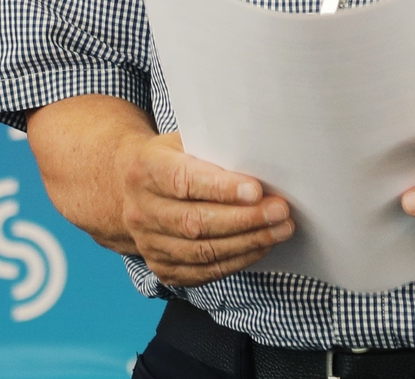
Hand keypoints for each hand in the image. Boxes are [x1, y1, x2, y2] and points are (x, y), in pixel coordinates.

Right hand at [115, 130, 293, 285]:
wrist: (135, 187)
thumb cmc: (173, 159)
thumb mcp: (185, 141)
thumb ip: (213, 149)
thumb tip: (258, 159)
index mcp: (146, 170)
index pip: (182, 181)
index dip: (220, 188)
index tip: (256, 190)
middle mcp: (142, 209)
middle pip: (195, 222)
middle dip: (244, 219)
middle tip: (279, 211)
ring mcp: (149, 242)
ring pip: (201, 251)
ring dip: (247, 243)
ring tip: (280, 230)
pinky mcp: (162, 267)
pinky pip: (202, 272)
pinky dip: (236, 261)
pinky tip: (260, 247)